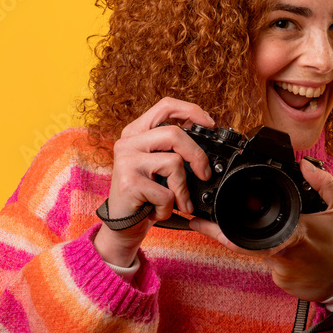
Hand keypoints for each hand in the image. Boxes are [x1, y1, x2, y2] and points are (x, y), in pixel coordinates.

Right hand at [93, 97, 214, 266]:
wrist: (122, 226)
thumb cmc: (144, 196)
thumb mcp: (158, 166)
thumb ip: (173, 148)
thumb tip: (206, 135)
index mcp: (136, 132)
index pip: (166, 106)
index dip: (192, 111)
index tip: (210, 124)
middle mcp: (127, 142)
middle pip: (175, 133)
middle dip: (198, 156)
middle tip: (204, 175)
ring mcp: (126, 161)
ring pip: (174, 162)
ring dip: (183, 189)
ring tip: (178, 202)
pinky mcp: (129, 183)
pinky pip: (167, 192)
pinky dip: (170, 207)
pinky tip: (158, 211)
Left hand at [190, 159, 332, 301]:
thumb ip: (323, 182)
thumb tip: (304, 164)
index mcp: (296, 232)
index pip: (250, 232)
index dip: (222, 229)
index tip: (203, 221)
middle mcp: (283, 254)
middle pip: (242, 242)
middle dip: (222, 231)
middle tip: (201, 221)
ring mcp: (280, 271)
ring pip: (259, 251)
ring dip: (261, 240)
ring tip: (280, 234)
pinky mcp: (281, 282)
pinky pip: (270, 264)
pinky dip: (276, 254)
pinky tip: (295, 252)